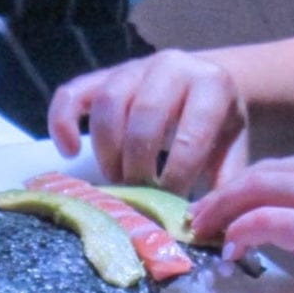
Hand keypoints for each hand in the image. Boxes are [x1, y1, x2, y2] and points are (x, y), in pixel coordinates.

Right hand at [47, 49, 247, 196]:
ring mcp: (134, 68)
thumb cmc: (216, 128)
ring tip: (116, 180)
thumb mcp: (231, 152)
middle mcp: (172, 65)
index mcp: (212, 85)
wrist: (203, 85)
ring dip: (107, 150)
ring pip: (108, 103)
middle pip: (144, 115)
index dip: (177, 175)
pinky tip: (71, 152)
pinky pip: (72, 94)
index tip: (171, 202)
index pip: (190, 134)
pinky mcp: (102, 75)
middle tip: (139, 194)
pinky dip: (63, 122)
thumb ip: (224, 185)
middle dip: (139, 164)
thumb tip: (207, 227)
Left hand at [189, 154, 293, 292]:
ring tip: (206, 230)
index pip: (284, 168)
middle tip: (202, 216)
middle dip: (226, 192)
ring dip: (225, 208)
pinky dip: (243, 230)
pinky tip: (232, 246)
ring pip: (259, 187)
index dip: (246, 186)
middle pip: (265, 171)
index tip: (224, 206)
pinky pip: (269, 219)